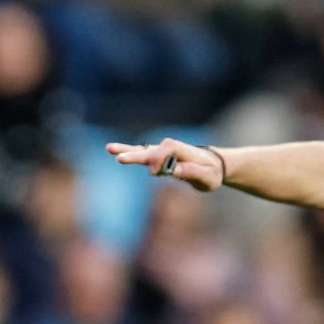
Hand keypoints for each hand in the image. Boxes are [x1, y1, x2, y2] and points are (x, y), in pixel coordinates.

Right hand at [104, 138, 224, 192]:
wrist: (213, 164)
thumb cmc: (210, 172)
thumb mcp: (206, 176)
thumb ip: (191, 171)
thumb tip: (175, 169)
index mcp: (182, 150)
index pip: (166, 152)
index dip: (159, 160)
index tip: (155, 172)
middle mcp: (169, 148)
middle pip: (150, 151)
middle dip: (135, 155)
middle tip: (120, 159)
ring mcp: (162, 151)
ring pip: (142, 151)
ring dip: (126, 150)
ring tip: (109, 148)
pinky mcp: (157, 157)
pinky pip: (141, 154)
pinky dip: (128, 152)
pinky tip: (112, 150)